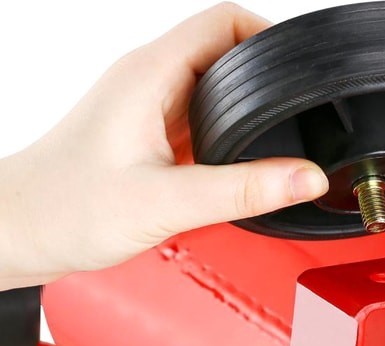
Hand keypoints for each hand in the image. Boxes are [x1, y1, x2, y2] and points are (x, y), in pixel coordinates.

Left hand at [0, 3, 327, 290]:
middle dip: (269, 77)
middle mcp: (148, 81)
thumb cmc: (65, 209)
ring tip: (273, 138)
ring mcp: (147, 106)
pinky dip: (229, 132)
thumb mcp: (165, 202)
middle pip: (226, 50)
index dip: (272, 36)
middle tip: (298, 112)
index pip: (224, 22)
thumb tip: (302, 178)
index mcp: (150, 75)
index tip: (303, 71)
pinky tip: (236, 163)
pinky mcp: (148, 132)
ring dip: (248, 107)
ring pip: (214, 85)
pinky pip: (201, 116)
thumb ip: (241, 191)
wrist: (18, 231)